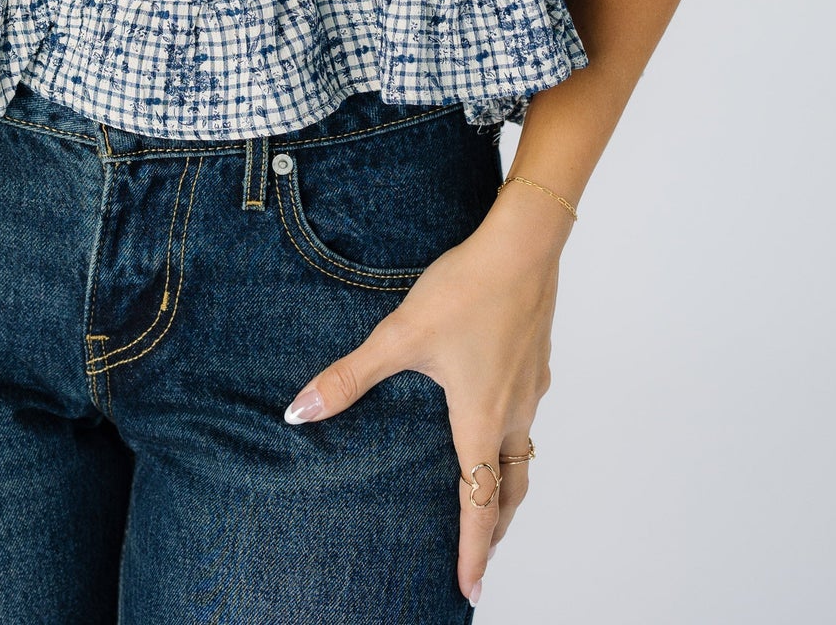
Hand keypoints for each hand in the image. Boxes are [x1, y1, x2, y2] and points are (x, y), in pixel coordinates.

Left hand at [281, 184, 568, 607]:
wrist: (523, 246)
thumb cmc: (465, 291)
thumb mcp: (399, 335)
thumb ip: (349, 376)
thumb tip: (299, 412)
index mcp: (480, 420)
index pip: (478, 504)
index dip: (473, 551)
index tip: (470, 591)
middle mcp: (513, 412)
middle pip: (511, 490)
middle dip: (495, 529)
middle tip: (480, 557)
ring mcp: (530, 387)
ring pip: (524, 455)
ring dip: (508, 487)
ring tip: (490, 499)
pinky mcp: (536, 360)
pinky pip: (527, 418)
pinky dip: (513, 440)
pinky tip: (494, 413)